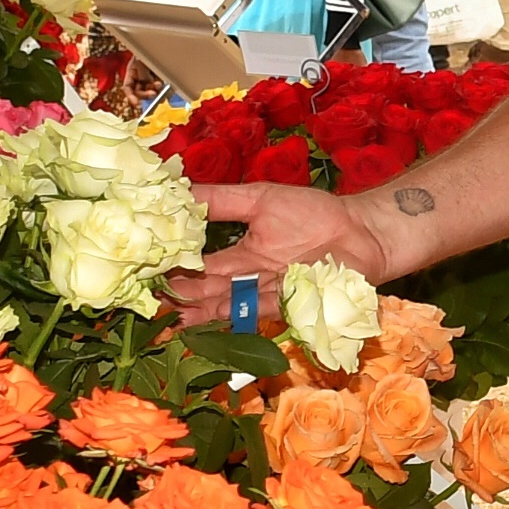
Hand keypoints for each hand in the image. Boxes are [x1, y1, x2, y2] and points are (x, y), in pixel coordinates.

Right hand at [167, 180, 395, 329]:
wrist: (364, 230)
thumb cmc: (316, 213)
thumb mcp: (260, 199)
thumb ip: (220, 201)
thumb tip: (175, 190)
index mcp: (240, 255)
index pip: (199, 265)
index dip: (174, 270)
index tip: (144, 273)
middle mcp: (252, 279)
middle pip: (211, 290)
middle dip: (182, 298)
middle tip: (149, 304)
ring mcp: (273, 292)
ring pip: (233, 303)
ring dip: (205, 311)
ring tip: (175, 317)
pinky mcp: (297, 301)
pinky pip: (267, 307)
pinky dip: (244, 310)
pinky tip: (221, 313)